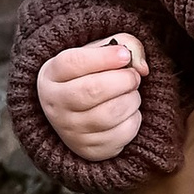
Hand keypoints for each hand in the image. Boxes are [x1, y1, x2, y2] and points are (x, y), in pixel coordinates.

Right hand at [37, 34, 147, 158]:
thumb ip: (123, 45)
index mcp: (52, 75)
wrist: (79, 113)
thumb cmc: (92, 75)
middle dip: (123, 80)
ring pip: (111, 113)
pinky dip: (134, 119)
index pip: (73, 63)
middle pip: (93, 90)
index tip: (124, 55)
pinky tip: (128, 112)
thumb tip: (141, 68)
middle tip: (134, 76)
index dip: (103, 57)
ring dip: (132, 99)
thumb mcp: (100, 52)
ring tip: (131, 93)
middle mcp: (55, 105)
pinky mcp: (89, 149)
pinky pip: (122, 133)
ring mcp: (70, 130)